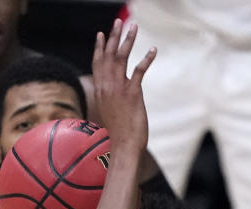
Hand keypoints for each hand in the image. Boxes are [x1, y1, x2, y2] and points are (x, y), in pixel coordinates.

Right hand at [92, 19, 156, 155]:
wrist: (124, 145)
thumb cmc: (119, 132)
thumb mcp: (109, 111)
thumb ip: (109, 98)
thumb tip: (112, 94)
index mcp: (100, 89)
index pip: (97, 63)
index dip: (99, 47)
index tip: (101, 34)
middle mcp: (106, 86)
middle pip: (108, 55)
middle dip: (113, 36)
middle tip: (118, 21)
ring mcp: (118, 88)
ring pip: (121, 58)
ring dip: (128, 40)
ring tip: (134, 26)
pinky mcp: (132, 93)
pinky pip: (139, 71)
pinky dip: (146, 59)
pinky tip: (153, 50)